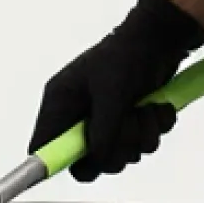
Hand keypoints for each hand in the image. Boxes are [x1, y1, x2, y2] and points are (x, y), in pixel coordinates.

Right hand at [28, 0, 203, 181]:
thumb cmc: (128, 56)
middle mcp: (79, 117)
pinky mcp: (128, 124)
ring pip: (122, 155)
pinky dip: (155, 127)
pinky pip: (143, 145)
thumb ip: (103, 132)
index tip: (84, 162)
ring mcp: (105, 122)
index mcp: (61, 104)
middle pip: (89, 162)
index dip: (56, 161)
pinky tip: (156, 106)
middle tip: (130, 124)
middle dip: (118, 148)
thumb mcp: (111, 95)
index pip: (43, 146)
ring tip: (147, 108)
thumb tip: (99, 161)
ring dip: (142, 135)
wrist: (161, 40)